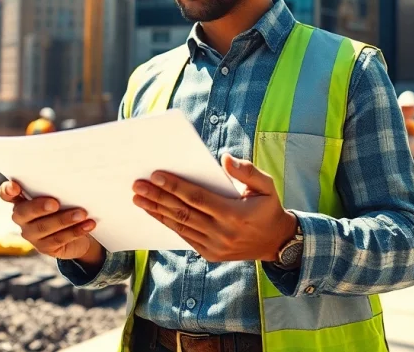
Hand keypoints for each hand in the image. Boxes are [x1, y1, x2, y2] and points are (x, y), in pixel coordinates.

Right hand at [0, 180, 104, 265]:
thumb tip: (73, 180)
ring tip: (82, 213)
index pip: (6, 194)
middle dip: (39, 207)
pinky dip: (76, 231)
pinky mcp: (45, 248)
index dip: (7, 190)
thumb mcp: (61, 195)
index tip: (15, 186)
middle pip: (23, 212)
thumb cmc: (67, 205)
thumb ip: (58, 188)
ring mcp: (31, 234)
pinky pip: (60, 239)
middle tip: (55, 203)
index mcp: (22, 200)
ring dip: (64, 219)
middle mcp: (22, 218)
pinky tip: (89, 224)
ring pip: (44, 227)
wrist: (78, 233)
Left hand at [132, 154, 296, 262]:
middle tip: (137, 186)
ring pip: (180, 226)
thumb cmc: (268, 208)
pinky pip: (184, 236)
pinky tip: (155, 212)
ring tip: (138, 199)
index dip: (175, 186)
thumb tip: (225, 159)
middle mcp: (221, 232)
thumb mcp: (267, 186)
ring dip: (157, 211)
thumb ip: (247, 171)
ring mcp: (214, 246)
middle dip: (158, 197)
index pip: (197, 198)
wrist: (276, 242)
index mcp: (234, 214)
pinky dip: (167, 223)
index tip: (156, 175)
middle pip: (183, 212)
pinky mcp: (209, 254)